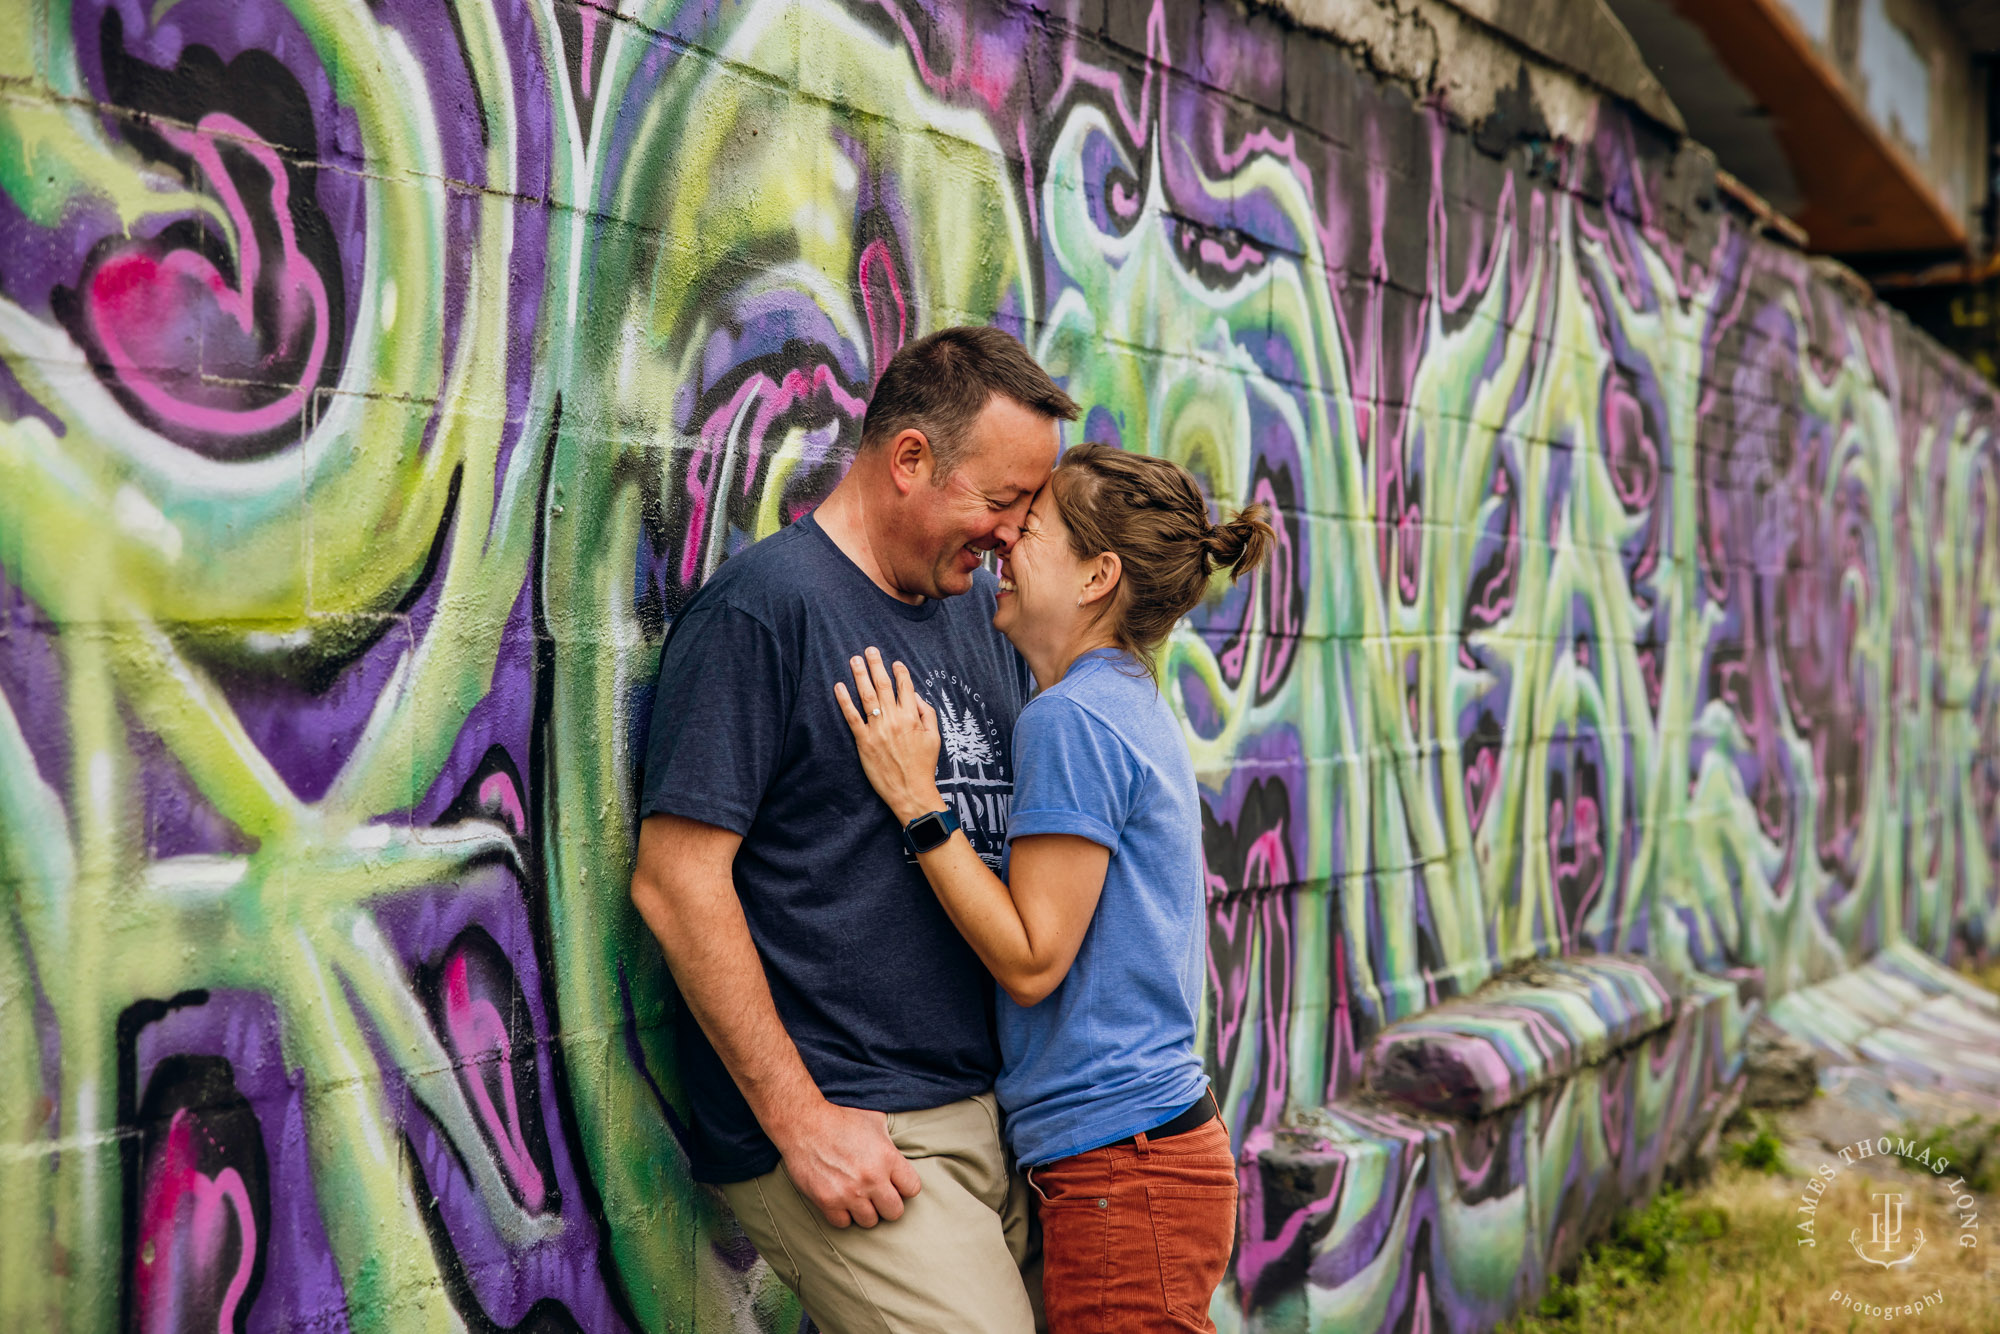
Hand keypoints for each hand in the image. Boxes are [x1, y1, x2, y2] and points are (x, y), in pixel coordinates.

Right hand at [771, 1099, 921, 1227]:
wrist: (804, 1123)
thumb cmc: (841, 1119)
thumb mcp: (875, 1121)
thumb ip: (892, 1143)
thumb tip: (904, 1153)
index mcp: (888, 1157)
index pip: (912, 1189)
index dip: (904, 1186)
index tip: (894, 1183)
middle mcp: (871, 1178)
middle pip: (894, 1212)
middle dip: (888, 1204)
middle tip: (877, 1194)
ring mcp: (849, 1192)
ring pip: (870, 1222)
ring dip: (865, 1211)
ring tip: (858, 1197)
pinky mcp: (827, 1201)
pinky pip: (843, 1223)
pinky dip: (843, 1214)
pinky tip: (841, 1200)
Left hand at [835, 647, 944, 824]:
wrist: (910, 791)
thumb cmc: (924, 765)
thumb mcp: (935, 737)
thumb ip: (927, 713)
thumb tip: (915, 696)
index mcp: (912, 717)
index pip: (905, 687)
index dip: (900, 672)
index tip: (895, 662)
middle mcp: (894, 719)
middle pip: (883, 685)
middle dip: (877, 665)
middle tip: (870, 650)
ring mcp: (877, 729)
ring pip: (866, 696)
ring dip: (860, 675)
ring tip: (854, 660)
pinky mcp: (863, 741)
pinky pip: (852, 716)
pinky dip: (844, 700)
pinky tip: (839, 686)